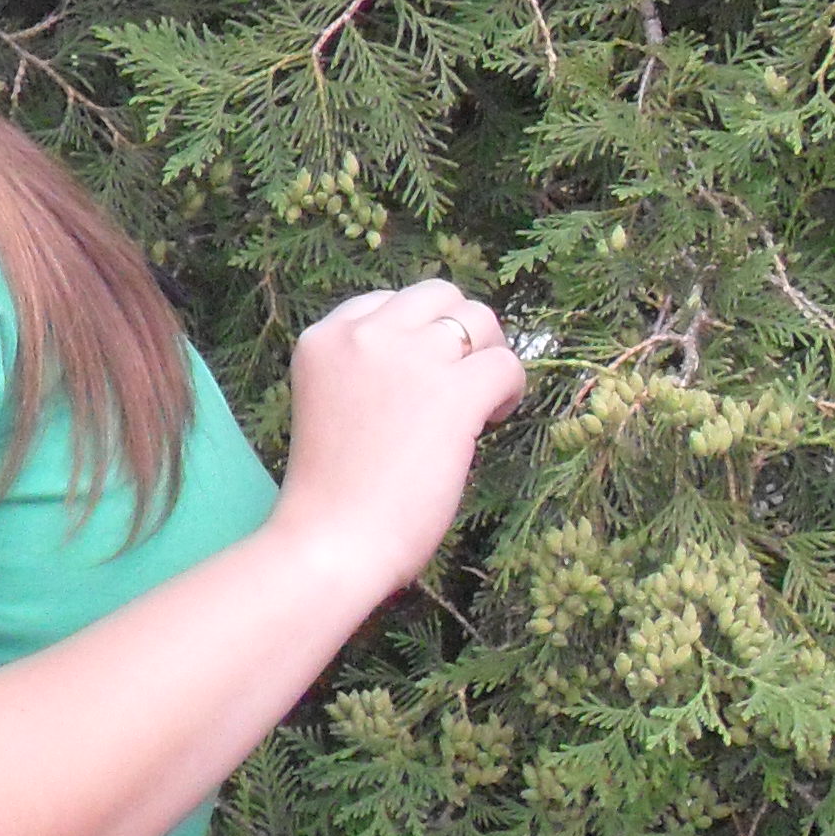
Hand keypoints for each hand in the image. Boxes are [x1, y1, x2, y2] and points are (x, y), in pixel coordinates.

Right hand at [264, 277, 526, 605]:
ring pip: (479, 319)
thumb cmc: (329, 496)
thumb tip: (428, 362)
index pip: (387, 301)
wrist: (331, 541)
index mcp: (324, 338)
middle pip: (439, 294)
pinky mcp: (452, 392)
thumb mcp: (330, 406)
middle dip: (460, 331)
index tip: (424, 372)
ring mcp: (411, 358)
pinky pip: (504, 364)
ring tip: (482, 402)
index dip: (417, 334)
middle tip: (463, 379)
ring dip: (488, 356)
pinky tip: (493, 420)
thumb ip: (363, 372)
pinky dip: (510, 389)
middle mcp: (365, 334)